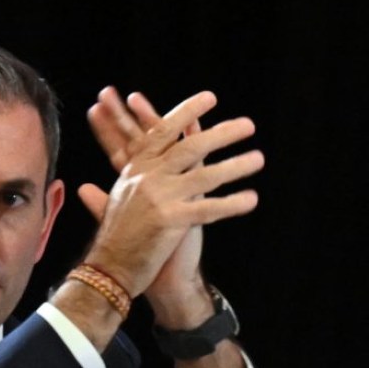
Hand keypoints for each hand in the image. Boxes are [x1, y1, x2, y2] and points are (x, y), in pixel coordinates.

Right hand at [76, 88, 262, 307]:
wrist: (110, 269)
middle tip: (248, 125)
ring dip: (235, 166)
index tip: (210, 98)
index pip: (164, 131)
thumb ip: (128, 170)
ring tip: (259, 158)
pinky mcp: (170, 221)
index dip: (187, 113)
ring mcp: (159, 198)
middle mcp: (147, 177)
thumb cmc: (118, 236)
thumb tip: (126, 150)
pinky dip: (231, 204)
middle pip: (190, 147)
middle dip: (222, 133)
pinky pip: (208, 209)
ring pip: (205, 175)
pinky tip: (251, 199)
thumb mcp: (121, 195)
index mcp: (137, 169)